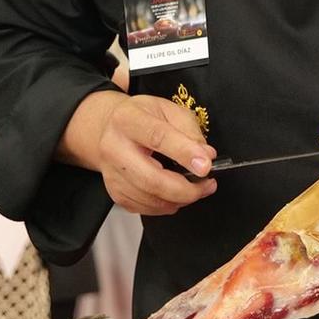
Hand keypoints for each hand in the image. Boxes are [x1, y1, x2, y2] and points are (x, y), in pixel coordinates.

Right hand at [63, 91, 216, 216]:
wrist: (111, 127)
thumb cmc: (143, 117)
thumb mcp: (170, 110)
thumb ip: (190, 131)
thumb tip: (206, 155)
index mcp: (128, 119)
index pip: (158, 137)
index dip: (185, 154)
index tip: (206, 166)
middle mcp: (114, 147)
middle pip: (152, 179)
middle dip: (186, 189)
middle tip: (207, 185)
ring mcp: (112, 173)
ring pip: (150, 198)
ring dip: (179, 199)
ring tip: (195, 188)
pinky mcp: (114, 192)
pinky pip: (145, 208)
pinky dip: (166, 206)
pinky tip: (174, 194)